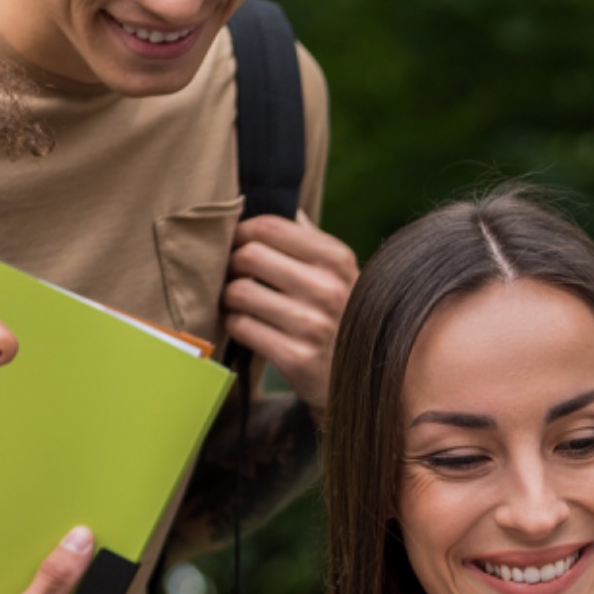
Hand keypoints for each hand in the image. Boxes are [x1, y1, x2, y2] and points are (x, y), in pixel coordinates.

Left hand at [223, 213, 357, 407]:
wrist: (364, 382)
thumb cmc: (342, 319)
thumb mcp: (342, 276)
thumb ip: (314, 244)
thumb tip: (290, 211)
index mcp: (338, 260)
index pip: (271, 227)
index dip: (241, 232)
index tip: (237, 243)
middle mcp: (329, 289)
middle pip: (249, 255)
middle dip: (231, 264)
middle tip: (233, 274)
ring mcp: (312, 325)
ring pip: (239, 292)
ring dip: (229, 296)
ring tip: (237, 301)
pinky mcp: (296, 358)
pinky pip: (241, 327)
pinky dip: (234, 324)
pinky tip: (245, 326)